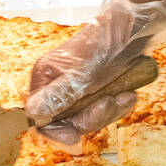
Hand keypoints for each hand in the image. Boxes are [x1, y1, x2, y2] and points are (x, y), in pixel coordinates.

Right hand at [27, 0, 165, 148]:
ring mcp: (76, 88)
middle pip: (66, 121)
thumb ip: (58, 95)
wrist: (133, 29)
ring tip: (125, 95)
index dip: (55, 130)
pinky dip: (117, 105)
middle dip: (92, 117)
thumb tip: (32, 112)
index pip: (38, 116)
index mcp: (45, 77)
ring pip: (88, 118)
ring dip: (110, 110)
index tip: (73, 135)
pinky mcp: (95, 90)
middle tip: (109, 103)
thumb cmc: (105, 45)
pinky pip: (103, 111)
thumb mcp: (82, 74)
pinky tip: (128, 94)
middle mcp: (57, 85)